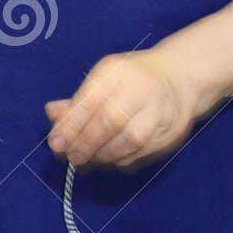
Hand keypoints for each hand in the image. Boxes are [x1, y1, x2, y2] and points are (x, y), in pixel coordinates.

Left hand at [45, 51, 196, 168]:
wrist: (180, 78)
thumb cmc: (130, 78)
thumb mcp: (102, 79)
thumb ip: (78, 99)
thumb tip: (52, 114)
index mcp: (118, 72)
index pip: (91, 101)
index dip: (71, 125)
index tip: (55, 142)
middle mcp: (143, 89)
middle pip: (111, 121)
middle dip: (86, 143)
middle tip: (71, 157)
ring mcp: (162, 111)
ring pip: (130, 141)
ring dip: (103, 155)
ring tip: (86, 160)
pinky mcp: (173, 132)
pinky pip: (143, 152)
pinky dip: (120, 160)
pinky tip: (106, 161)